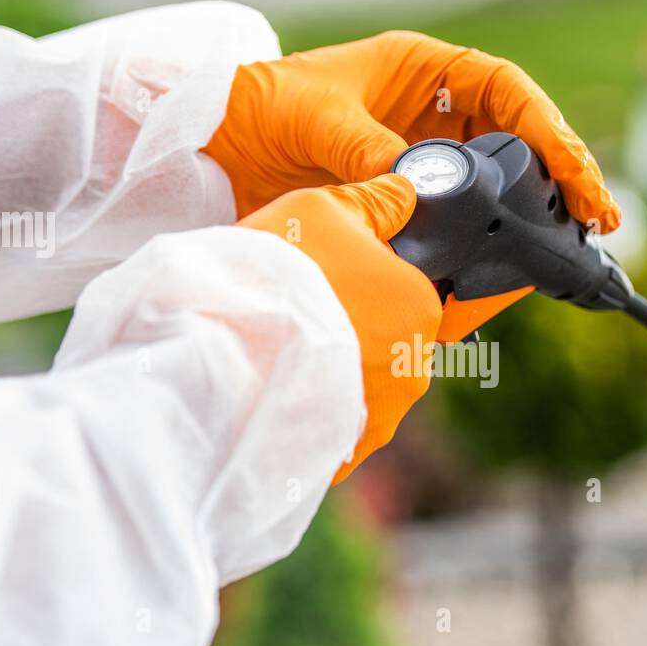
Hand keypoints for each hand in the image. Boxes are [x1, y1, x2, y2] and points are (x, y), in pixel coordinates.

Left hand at [205, 31, 619, 339]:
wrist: (212, 148)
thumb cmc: (260, 107)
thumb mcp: (319, 119)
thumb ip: (374, 153)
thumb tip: (424, 191)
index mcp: (422, 71)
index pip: (505, 92)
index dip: (548, 127)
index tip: (574, 168)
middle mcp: (430, 113)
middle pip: (516, 140)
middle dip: (560, 174)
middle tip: (597, 215)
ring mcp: (420, 160)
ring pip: (495, 184)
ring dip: (532, 211)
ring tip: (568, 243)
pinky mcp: (404, 204)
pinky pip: (457, 223)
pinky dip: (481, 243)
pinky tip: (505, 267)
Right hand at [238, 174, 440, 481]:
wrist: (224, 350)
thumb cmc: (278, 269)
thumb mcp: (326, 207)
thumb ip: (377, 201)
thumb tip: (406, 197)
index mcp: (421, 306)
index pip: (406, 285)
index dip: (366, 275)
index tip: (326, 274)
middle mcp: (416, 368)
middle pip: (386, 338)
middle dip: (353, 326)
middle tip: (298, 312)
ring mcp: (383, 416)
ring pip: (363, 383)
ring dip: (336, 371)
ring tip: (283, 355)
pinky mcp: (348, 449)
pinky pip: (340, 426)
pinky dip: (318, 411)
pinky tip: (284, 394)